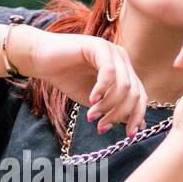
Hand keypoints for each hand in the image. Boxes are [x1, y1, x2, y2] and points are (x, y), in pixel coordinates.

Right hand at [22, 29, 149, 135]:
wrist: (42, 60)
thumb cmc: (67, 79)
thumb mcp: (96, 102)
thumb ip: (115, 110)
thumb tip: (138, 127)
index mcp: (125, 72)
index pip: (140, 96)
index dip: (137, 116)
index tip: (128, 135)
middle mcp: (123, 60)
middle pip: (134, 93)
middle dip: (119, 115)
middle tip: (101, 128)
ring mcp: (112, 51)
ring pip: (124, 85)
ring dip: (108, 106)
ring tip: (92, 116)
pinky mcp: (99, 46)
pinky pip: (109, 72)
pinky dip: (102, 90)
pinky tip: (91, 100)